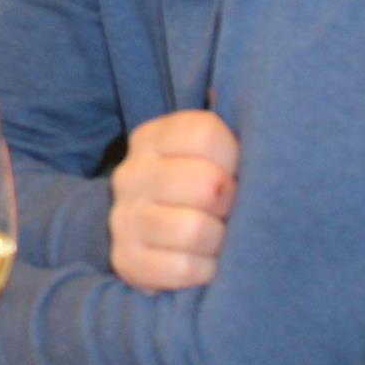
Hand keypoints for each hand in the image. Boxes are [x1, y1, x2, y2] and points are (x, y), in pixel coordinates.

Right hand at [108, 109, 239, 292]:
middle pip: (207, 184)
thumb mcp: (207, 155)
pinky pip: (182, 270)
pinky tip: (202, 264)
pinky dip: (204, 272)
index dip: (234, 157)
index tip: (234, 172)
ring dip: (219, 243)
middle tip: (228, 212)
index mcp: (151, 139)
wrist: (145, 238)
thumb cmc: (195, 192)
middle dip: (231, 204)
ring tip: (217, 240)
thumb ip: (227, 129)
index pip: (206, 133)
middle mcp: (130, 174)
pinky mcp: (126, 261)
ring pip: (195, 230)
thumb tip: (241, 92)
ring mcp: (123, 218)